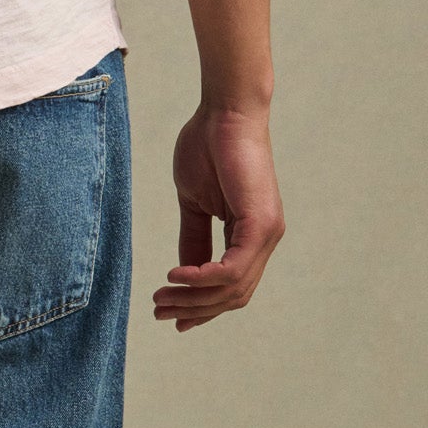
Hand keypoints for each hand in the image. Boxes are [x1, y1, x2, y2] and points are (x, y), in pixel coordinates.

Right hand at [153, 102, 284, 331]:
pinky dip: (204, 279)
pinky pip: (233, 269)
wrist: (224, 111)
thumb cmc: (208, 146)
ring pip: (233, 288)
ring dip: (195, 299)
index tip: (173, 316)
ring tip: (162, 298)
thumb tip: (185, 274)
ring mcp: (266, 234)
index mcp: (251, 235)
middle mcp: (265, 240)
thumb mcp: (195, 201)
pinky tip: (176, 277)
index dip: (203, 306)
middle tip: (160, 312)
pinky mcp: (260, 225)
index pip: (231, 285)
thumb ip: (194, 237)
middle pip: (233, 295)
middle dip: (194, 309)